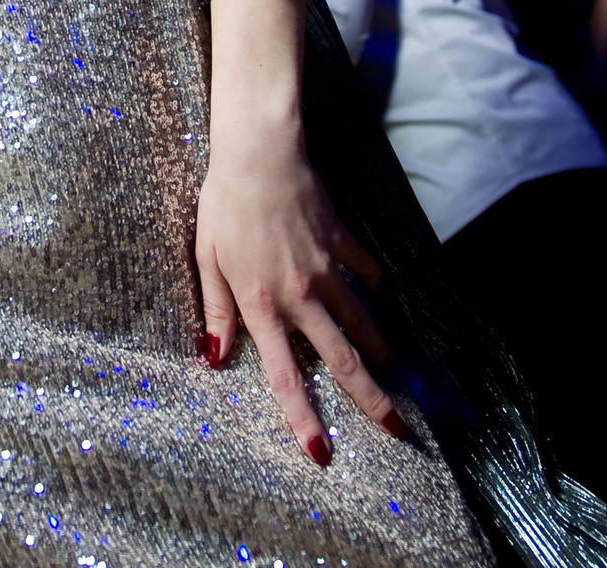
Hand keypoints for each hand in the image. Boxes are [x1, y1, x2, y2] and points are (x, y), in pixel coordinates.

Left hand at [195, 130, 404, 462]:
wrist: (259, 154)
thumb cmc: (223, 206)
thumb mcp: (207, 260)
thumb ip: (215, 311)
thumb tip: (213, 358)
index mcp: (262, 305)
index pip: (284, 376)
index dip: (303, 418)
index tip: (321, 453)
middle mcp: (301, 295)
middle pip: (343, 359)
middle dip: (373, 399)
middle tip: (399, 428)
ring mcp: (327, 268)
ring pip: (362, 321)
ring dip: (380, 350)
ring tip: (396, 372)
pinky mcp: (342, 240)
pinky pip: (365, 271)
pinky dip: (374, 287)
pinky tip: (380, 296)